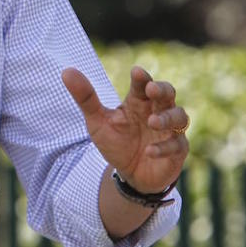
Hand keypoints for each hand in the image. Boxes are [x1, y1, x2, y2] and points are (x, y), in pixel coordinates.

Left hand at [62, 66, 188, 193]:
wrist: (129, 175)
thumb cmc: (116, 142)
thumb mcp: (97, 121)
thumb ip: (85, 98)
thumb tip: (66, 71)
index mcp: (138, 102)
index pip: (143, 84)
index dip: (142, 78)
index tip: (136, 72)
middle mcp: (157, 111)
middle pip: (168, 93)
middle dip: (163, 90)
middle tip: (152, 89)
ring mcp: (170, 130)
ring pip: (179, 117)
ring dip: (167, 118)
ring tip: (152, 122)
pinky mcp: (177, 151)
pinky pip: (177, 145)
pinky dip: (164, 147)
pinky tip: (150, 151)